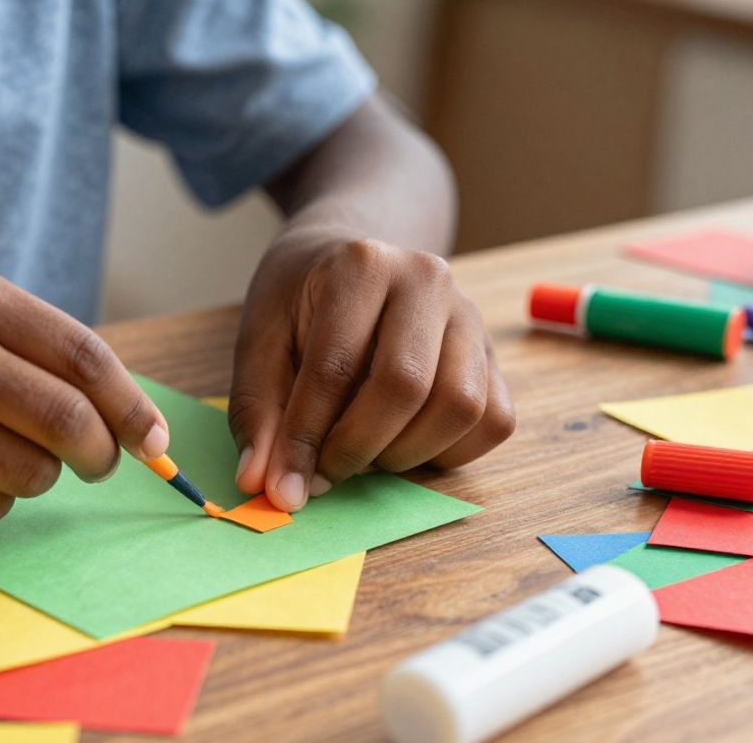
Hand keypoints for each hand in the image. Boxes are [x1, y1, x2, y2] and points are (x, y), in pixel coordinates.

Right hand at [0, 269, 167, 521]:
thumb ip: (34, 348)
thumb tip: (124, 417)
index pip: (83, 357)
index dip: (131, 405)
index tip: (152, 439)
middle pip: (65, 422)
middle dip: (100, 454)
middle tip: (97, 461)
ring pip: (29, 473)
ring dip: (41, 476)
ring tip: (10, 452)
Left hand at [228, 227, 514, 511]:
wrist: (353, 270)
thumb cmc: (302, 305)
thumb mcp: (259, 342)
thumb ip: (258, 412)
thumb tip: (264, 485)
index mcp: (361, 266)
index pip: (335, 367)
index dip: (305, 437)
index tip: (285, 486)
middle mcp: (427, 280)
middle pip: (406, 386)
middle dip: (357, 448)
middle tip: (324, 472)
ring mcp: (470, 316)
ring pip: (460, 407)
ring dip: (406, 453)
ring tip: (365, 450)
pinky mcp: (494, 355)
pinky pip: (494, 421)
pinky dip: (450, 452)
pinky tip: (405, 442)